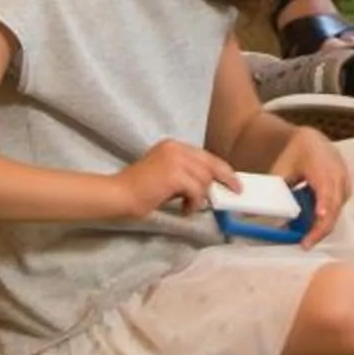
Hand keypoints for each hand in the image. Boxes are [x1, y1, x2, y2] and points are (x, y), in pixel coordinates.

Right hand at [115, 139, 237, 220]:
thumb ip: (186, 174)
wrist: (118, 195)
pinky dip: (194, 203)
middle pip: (211, 163)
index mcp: (173, 146)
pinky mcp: (174, 175)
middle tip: (235, 192)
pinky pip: (197, 190)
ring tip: (188, 206)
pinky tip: (184, 209)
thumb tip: (209, 186)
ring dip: (200, 197)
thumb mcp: (165, 174)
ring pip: (205, 179)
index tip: (233, 181)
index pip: (205, 156)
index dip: (221, 169)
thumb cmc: (139, 190)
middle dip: (225, 179)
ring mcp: (175, 159)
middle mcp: (175, 148)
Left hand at [271, 127, 350, 245]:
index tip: (318, 218)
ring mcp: (344, 180)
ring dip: (323, 225)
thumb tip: (253, 213)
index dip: (323, 204)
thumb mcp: (282, 169)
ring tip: (307, 238)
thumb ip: (274, 191)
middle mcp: (337, 173)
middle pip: (334, 206)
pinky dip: (326, 217)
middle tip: (305, 244)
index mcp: (321, 165)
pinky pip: (337, 206)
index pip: (325, 189)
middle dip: (321, 227)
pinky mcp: (345, 187)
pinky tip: (312, 225)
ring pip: (337, 209)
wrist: (312, 141)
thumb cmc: (296, 153)